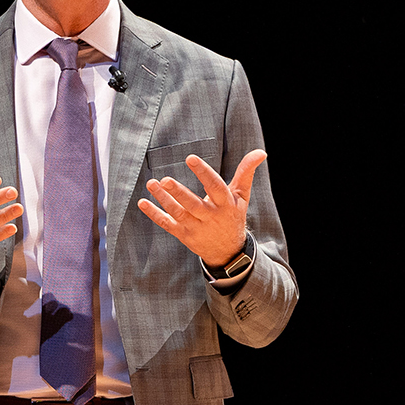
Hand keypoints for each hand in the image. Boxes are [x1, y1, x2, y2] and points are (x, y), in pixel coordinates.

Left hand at [137, 150, 267, 267]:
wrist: (228, 252)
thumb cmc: (233, 216)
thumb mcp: (242, 196)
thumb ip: (246, 172)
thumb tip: (261, 152)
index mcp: (225, 205)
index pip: (215, 187)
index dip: (204, 173)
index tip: (191, 158)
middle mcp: (210, 217)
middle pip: (193, 205)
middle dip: (179, 193)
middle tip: (166, 180)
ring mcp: (195, 227)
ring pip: (178, 213)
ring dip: (163, 199)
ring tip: (152, 184)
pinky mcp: (183, 234)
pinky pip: (167, 224)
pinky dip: (154, 214)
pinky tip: (143, 202)